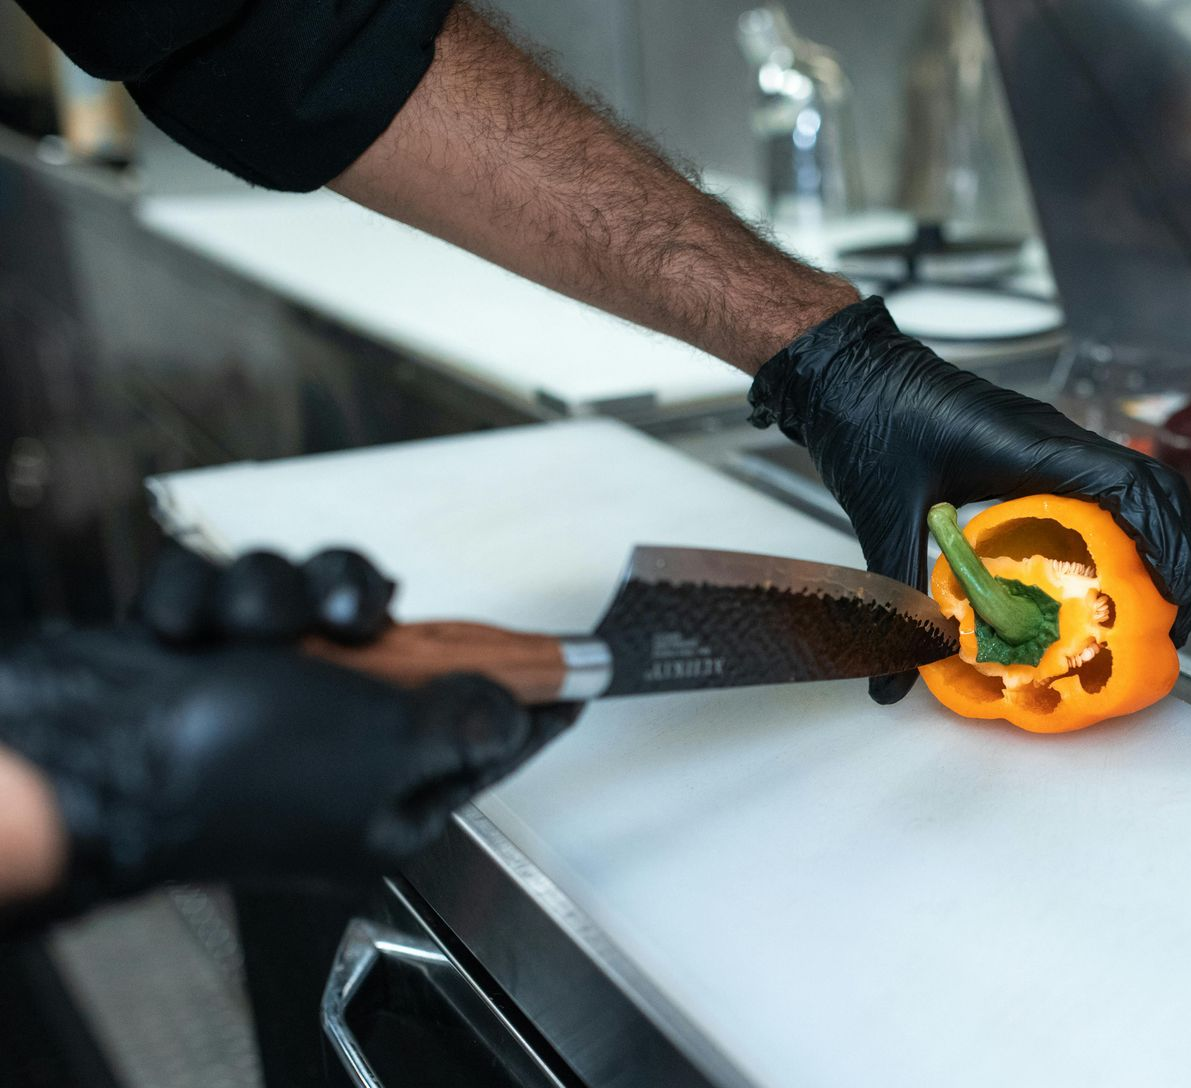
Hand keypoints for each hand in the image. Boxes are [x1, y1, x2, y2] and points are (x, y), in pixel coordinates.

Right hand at [0, 547, 576, 921]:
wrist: (81, 750)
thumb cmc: (230, 766)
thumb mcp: (388, 745)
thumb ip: (465, 721)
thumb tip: (522, 704)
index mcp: (385, 798)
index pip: (487, 738)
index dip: (535, 693)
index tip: (586, 664)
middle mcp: (328, 751)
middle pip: (400, 642)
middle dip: (363, 609)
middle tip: (350, 623)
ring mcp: (257, 699)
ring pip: (309, 595)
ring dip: (277, 597)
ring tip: (244, 634)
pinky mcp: (195, 656)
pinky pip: (229, 589)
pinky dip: (202, 601)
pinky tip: (181, 637)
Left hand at [750, 297, 1190, 703]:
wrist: (844, 370)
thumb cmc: (867, 418)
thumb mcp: (883, 516)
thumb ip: (895, 600)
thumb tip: (892, 683)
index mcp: (1031, 445)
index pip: (1131, 486)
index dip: (1165, 543)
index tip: (1173, 598)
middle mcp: (1054, 439)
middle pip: (1152, 487)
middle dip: (1179, 553)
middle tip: (1176, 619)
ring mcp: (1049, 443)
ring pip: (1134, 486)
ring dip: (1157, 541)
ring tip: (1153, 605)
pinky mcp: (1035, 453)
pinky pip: (1100, 489)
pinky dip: (1121, 532)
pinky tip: (1102, 578)